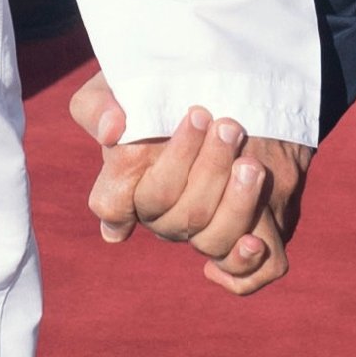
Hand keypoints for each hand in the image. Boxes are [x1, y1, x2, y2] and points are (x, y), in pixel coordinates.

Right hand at [67, 70, 312, 296]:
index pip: (113, 204)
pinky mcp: (245, 234)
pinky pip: (242, 274)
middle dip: (205, 168)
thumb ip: (101, 103)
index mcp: (128, 184)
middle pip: (176, 215)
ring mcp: (203, 228)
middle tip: (227, 125)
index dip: (128, 185)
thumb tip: (113, 129)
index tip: (146, 136)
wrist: (237, 90)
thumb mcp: (127, 82)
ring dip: (235, 204)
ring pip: (212, 239)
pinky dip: (245, 263)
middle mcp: (164, 215)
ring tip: (251, 164)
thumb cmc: (166, 87)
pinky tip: (255, 239)